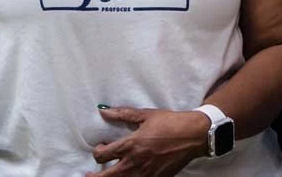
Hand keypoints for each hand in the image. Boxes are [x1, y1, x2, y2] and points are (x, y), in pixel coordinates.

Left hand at [86, 106, 210, 175]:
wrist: (193, 135)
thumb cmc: (170, 123)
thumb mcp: (145, 115)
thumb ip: (122, 114)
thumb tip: (103, 111)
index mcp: (130, 145)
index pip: (102, 155)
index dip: (97, 151)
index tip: (100, 147)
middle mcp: (134, 162)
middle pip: (107, 176)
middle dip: (94, 176)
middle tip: (89, 175)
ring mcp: (145, 174)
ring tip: (106, 176)